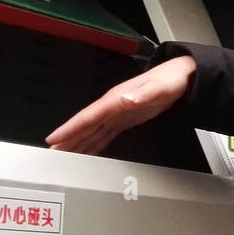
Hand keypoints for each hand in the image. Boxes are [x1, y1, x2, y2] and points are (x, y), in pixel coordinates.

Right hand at [46, 56, 196, 155]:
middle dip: (67, 139)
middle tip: (50, 154)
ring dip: (77, 143)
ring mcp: (117, 113)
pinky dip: (93, 144)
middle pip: (84, 126)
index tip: (54, 139)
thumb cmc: (171, 80)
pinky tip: (86, 152)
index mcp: (115, 99)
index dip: (70, 128)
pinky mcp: (124, 119)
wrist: (182, 77)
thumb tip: (126, 100)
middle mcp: (112, 106)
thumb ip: (144, 94)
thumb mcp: (160, 87)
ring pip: (92, 131)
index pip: (88, 116)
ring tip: (62, 157)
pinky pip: (104, 134)